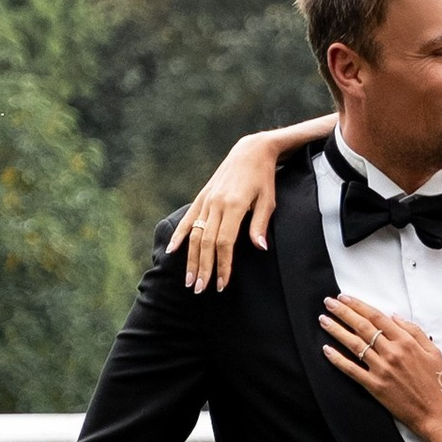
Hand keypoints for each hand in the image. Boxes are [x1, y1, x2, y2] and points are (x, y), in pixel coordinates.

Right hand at [168, 138, 284, 292]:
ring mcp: (207, 200)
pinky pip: (188, 219)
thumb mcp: (268, 200)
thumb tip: (259, 248)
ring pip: (195, 234)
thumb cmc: (263, 178)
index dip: (222, 265)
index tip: (222, 284)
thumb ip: (260, 224)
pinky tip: (172, 251)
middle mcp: (217, 204)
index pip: (225, 242)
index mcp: (235, 206)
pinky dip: (179, 235)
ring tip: (189, 280)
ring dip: (191, 259)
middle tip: (200, 289)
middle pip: (207, 242)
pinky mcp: (202, 197)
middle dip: (204, 268)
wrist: (250, 151)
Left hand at [319, 296, 441, 441]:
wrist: (434, 413)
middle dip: (343, 312)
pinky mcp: (374, 386)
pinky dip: (337, 359)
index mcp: (406, 342)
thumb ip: (414, 331)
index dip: (359, 305)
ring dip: (336, 330)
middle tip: (328, 302)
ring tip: (323, 320)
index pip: (377, 317)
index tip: (345, 297)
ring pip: (354, 344)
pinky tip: (327, 350)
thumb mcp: (433, 352)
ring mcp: (381, 369)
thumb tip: (394, 316)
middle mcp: (392, 352)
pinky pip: (352, 370)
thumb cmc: (436, 382)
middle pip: (362, 327)